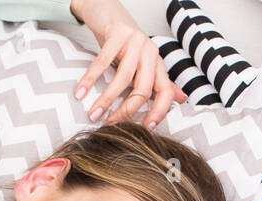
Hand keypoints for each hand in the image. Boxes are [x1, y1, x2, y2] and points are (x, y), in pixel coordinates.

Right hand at [69, 0, 187, 128]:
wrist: (105, 8)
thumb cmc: (122, 41)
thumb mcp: (141, 62)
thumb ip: (158, 81)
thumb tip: (181, 99)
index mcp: (157, 62)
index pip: (166, 92)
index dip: (159, 112)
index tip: (146, 129)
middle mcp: (150, 52)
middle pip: (143, 89)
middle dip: (126, 111)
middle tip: (110, 124)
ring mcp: (135, 41)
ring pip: (123, 78)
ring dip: (106, 100)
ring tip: (93, 114)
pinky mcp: (118, 33)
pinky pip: (102, 62)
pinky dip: (90, 79)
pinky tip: (80, 92)